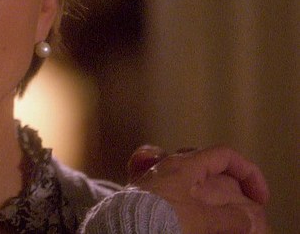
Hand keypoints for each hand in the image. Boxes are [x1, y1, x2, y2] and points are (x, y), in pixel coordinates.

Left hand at [129, 145, 269, 233]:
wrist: (120, 228)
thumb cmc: (155, 219)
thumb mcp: (200, 221)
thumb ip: (228, 219)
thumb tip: (247, 220)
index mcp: (183, 165)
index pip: (224, 154)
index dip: (248, 172)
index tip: (259, 197)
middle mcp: (166, 166)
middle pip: (205, 162)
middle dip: (227, 179)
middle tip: (239, 201)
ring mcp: (152, 178)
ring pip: (186, 174)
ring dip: (206, 188)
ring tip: (216, 209)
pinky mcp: (141, 194)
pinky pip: (167, 186)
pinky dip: (183, 195)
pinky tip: (186, 209)